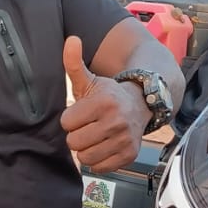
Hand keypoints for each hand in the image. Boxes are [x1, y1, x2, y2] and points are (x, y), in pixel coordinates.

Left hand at [60, 36, 149, 171]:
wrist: (141, 105)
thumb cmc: (108, 95)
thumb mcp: (90, 79)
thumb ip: (74, 63)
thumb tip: (71, 40)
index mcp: (103, 102)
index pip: (66, 123)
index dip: (70, 119)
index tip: (81, 113)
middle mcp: (116, 122)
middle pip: (73, 142)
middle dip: (77, 135)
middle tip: (88, 126)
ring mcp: (124, 140)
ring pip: (85, 158)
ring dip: (86, 149)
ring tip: (96, 136)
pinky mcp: (129, 155)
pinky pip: (99, 167)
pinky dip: (99, 160)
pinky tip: (105, 146)